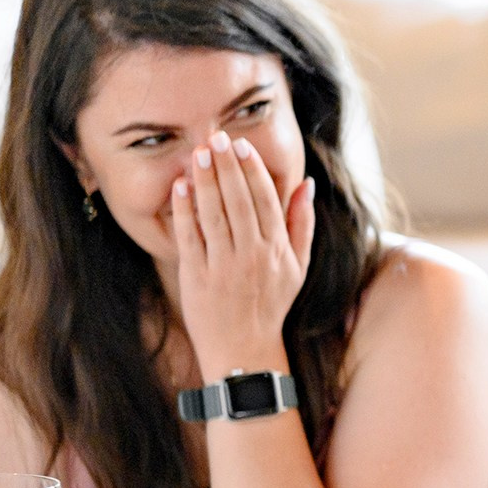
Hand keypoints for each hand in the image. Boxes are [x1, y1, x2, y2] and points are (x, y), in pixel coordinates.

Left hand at [168, 130, 315, 378]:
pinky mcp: (198, 276)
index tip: (241, 146)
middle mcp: (253, 254)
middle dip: (226, 166)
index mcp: (277, 249)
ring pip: (214, 213)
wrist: (245, 350)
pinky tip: (181, 187)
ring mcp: (224, 265)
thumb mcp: (298, 266)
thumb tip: (307, 184)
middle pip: (238, 200)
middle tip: (215, 137)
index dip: (252, 169)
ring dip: (205, 180)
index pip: (265, 199)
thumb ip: (303, 223)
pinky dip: (185, 209)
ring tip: (198, 153)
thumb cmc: (271, 304)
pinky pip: (191, 236)